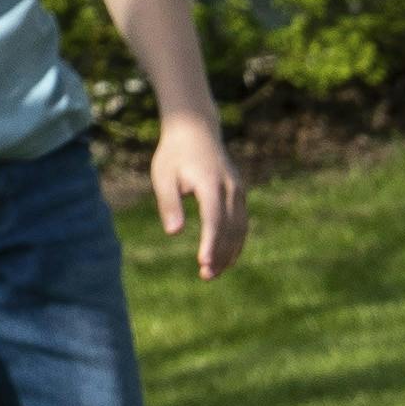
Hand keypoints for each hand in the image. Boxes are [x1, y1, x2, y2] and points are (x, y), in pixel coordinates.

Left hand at [152, 115, 244, 278]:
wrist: (195, 129)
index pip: (214, 219)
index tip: (203, 263)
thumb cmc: (174, 154)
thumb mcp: (163, 176)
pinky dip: (236, 241)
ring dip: (230, 251)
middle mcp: (230, 188)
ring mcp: (238, 190)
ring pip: (240, 227)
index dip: (210, 243)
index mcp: (210, 183)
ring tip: (214, 272)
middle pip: (230, 227)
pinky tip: (226, 257)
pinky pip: (242, 221)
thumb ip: (169, 203)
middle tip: (206, 276)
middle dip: (220, 254)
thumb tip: (174, 233)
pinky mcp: (239, 192)